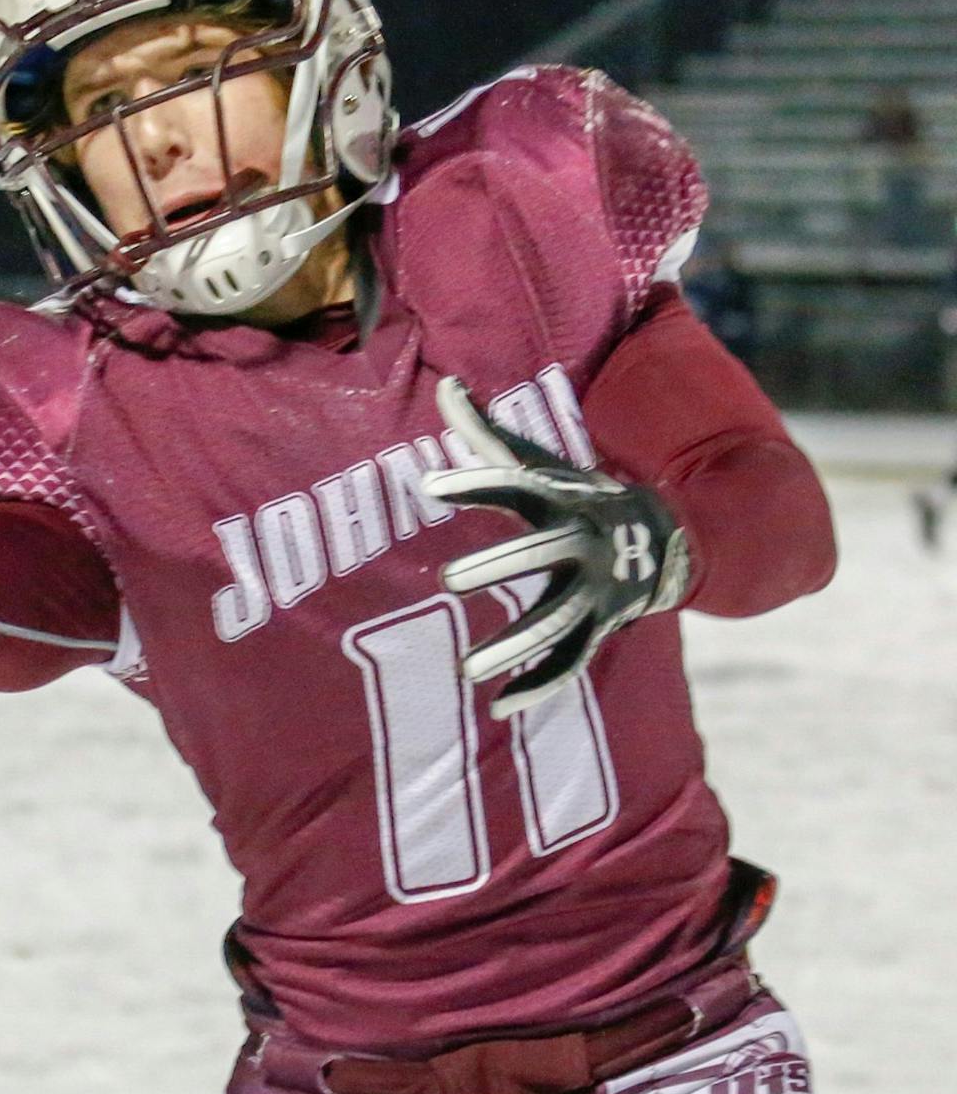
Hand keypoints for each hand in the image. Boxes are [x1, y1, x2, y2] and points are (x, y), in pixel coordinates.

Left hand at [423, 378, 690, 717]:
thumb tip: (448, 385)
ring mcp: (593, 591)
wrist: (662, 538)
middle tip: (448, 578)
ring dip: (512, 648)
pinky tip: (499, 708)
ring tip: (465, 671)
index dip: (477, 483)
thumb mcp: (539, 463)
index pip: (515, 485)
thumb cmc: (577, 496)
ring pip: (553, 622)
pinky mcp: (599, 628)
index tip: (430, 485)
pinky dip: (539, 686)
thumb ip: (488, 434)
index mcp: (561, 500)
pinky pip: (570, 663)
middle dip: (499, 566)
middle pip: (539, 555)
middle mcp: (580, 544)